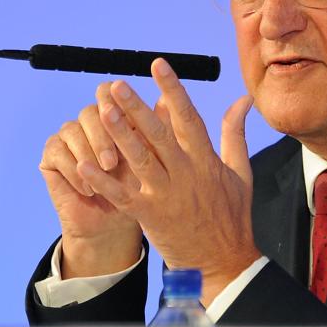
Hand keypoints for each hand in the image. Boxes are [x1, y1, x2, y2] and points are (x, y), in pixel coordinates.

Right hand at [38, 82, 141, 277]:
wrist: (115, 223)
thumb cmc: (137, 188)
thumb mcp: (151, 159)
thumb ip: (158, 128)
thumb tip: (170, 100)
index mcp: (113, 115)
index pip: (107, 92)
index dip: (113, 101)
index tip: (124, 118)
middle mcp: (89, 122)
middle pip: (89, 112)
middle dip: (102, 137)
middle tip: (112, 163)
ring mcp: (69, 136)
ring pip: (71, 130)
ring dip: (88, 155)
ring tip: (102, 177)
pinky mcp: (52, 155)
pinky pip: (57, 152)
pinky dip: (73, 171)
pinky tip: (87, 189)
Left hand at [76, 58, 260, 305]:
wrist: (223, 261)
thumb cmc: (232, 215)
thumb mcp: (240, 171)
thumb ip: (235, 133)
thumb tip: (243, 99)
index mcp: (206, 160)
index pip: (188, 117)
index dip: (172, 89)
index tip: (158, 65)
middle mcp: (185, 174)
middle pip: (157, 134)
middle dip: (136, 107)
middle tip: (116, 85)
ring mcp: (166, 195)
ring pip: (138, 159)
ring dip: (118, 135)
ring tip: (100, 111)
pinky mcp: (149, 216)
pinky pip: (122, 195)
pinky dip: (103, 181)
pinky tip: (84, 164)